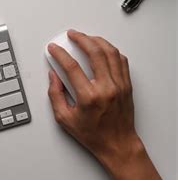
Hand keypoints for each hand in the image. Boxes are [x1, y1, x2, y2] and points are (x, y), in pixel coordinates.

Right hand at [47, 29, 136, 162]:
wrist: (117, 144)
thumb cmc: (93, 134)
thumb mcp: (64, 119)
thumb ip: (55, 95)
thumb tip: (53, 76)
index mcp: (88, 97)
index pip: (71, 66)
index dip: (60, 54)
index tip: (54, 49)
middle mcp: (106, 88)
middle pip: (94, 53)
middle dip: (80, 39)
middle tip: (71, 35)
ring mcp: (119, 85)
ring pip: (110, 53)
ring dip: (97, 41)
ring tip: (87, 37)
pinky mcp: (127, 85)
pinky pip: (121, 60)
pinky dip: (111, 51)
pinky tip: (103, 48)